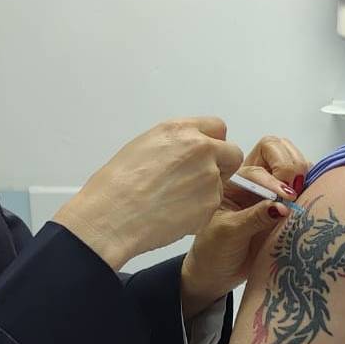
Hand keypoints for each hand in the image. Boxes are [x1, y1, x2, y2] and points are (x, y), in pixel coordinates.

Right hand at [55, 117, 244, 269]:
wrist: (112, 215)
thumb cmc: (117, 185)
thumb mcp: (143, 146)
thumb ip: (175, 143)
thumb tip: (187, 150)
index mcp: (180, 130)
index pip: (217, 127)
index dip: (214, 143)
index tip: (208, 153)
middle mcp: (200, 149)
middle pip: (232, 154)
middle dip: (223, 166)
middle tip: (200, 180)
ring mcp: (208, 177)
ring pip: (221, 184)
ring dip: (206, 192)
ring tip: (174, 201)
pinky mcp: (210, 204)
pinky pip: (212, 207)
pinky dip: (199, 212)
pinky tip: (174, 214)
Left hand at [181, 136, 311, 309]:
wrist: (217, 275)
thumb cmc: (214, 251)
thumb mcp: (229, 233)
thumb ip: (255, 218)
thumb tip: (283, 207)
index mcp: (233, 181)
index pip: (259, 166)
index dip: (273, 180)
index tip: (284, 200)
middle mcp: (254, 180)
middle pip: (277, 148)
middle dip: (289, 163)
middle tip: (293, 191)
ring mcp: (273, 192)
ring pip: (294, 163)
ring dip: (302, 173)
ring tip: (302, 194)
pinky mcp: (287, 207)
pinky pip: (304, 186)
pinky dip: (311, 186)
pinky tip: (311, 199)